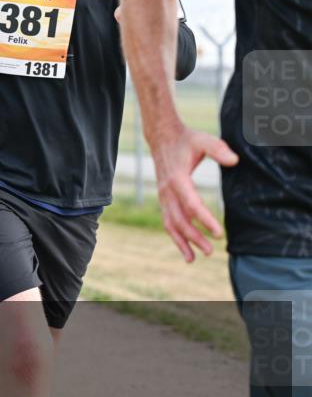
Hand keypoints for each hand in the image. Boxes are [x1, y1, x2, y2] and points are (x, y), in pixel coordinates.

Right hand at [151, 125, 238, 261]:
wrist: (162, 138)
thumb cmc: (187, 140)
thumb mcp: (204, 140)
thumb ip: (218, 150)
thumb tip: (234, 161)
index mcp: (177, 179)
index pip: (192, 205)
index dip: (205, 220)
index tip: (219, 234)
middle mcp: (167, 191)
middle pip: (180, 220)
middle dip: (194, 237)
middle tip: (211, 251)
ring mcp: (163, 196)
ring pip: (171, 224)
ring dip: (182, 242)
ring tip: (194, 259)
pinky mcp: (164, 199)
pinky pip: (168, 221)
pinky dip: (176, 236)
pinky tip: (186, 249)